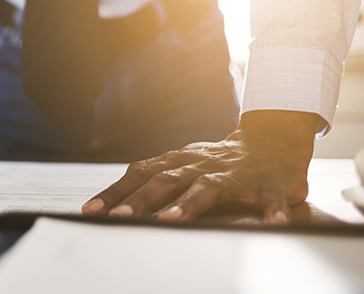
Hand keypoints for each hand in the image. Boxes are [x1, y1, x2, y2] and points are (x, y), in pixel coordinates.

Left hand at [82, 110, 319, 223]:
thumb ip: (154, 182)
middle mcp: (201, 165)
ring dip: (187, 204)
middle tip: (117, 216)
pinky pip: (270, 198)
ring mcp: (234, 174)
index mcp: (178, 162)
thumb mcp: (184, 166)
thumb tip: (111, 204)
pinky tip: (273, 223)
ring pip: (207, 188)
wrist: (272, 140)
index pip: (139, 175)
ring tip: (170, 221)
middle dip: (140, 199)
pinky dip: (272, 210)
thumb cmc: (219, 162)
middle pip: (165, 180)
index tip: (90, 210)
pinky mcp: (268, 184)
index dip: (114, 192)